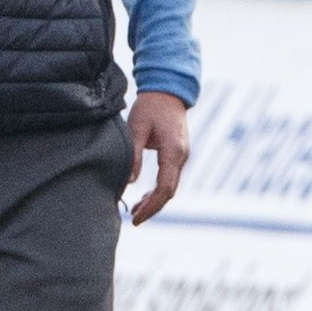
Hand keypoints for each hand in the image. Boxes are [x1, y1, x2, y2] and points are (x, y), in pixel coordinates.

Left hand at [125, 90, 188, 226]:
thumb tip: (129, 183)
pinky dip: (158, 191)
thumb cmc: (150, 107)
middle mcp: (182, 156)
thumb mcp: (136, 128)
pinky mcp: (178, 154)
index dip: (151, 206)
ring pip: (170, 186)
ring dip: (155, 201)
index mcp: (173, 151)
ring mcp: (182, 156)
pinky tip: (144, 197)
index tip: (136, 217)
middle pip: (169, 192)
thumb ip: (133, 155)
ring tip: (135, 211)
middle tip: (134, 220)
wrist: (168, 90)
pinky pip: (170, 178)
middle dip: (153, 208)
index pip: (165, 188)